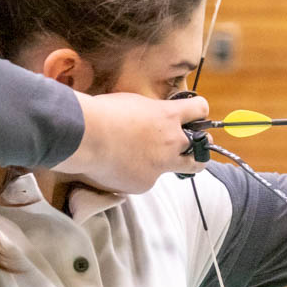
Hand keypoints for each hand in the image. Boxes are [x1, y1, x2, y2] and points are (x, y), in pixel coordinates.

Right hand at [56, 91, 208, 193]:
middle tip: (194, 149)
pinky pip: (147, 179)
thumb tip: (153, 119)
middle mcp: (171, 142)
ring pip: (181, 169)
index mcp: (168, 116)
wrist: (84, 136)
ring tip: (156, 160)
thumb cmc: (103, 113)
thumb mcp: (134, 103)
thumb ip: (151, 114)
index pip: (199, 110)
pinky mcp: (145, 183)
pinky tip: (120, 168)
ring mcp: (160, 166)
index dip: (199, 112)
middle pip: (202, 150)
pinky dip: (137, 174)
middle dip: (201, 149)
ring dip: (175, 164)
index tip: (195, 116)